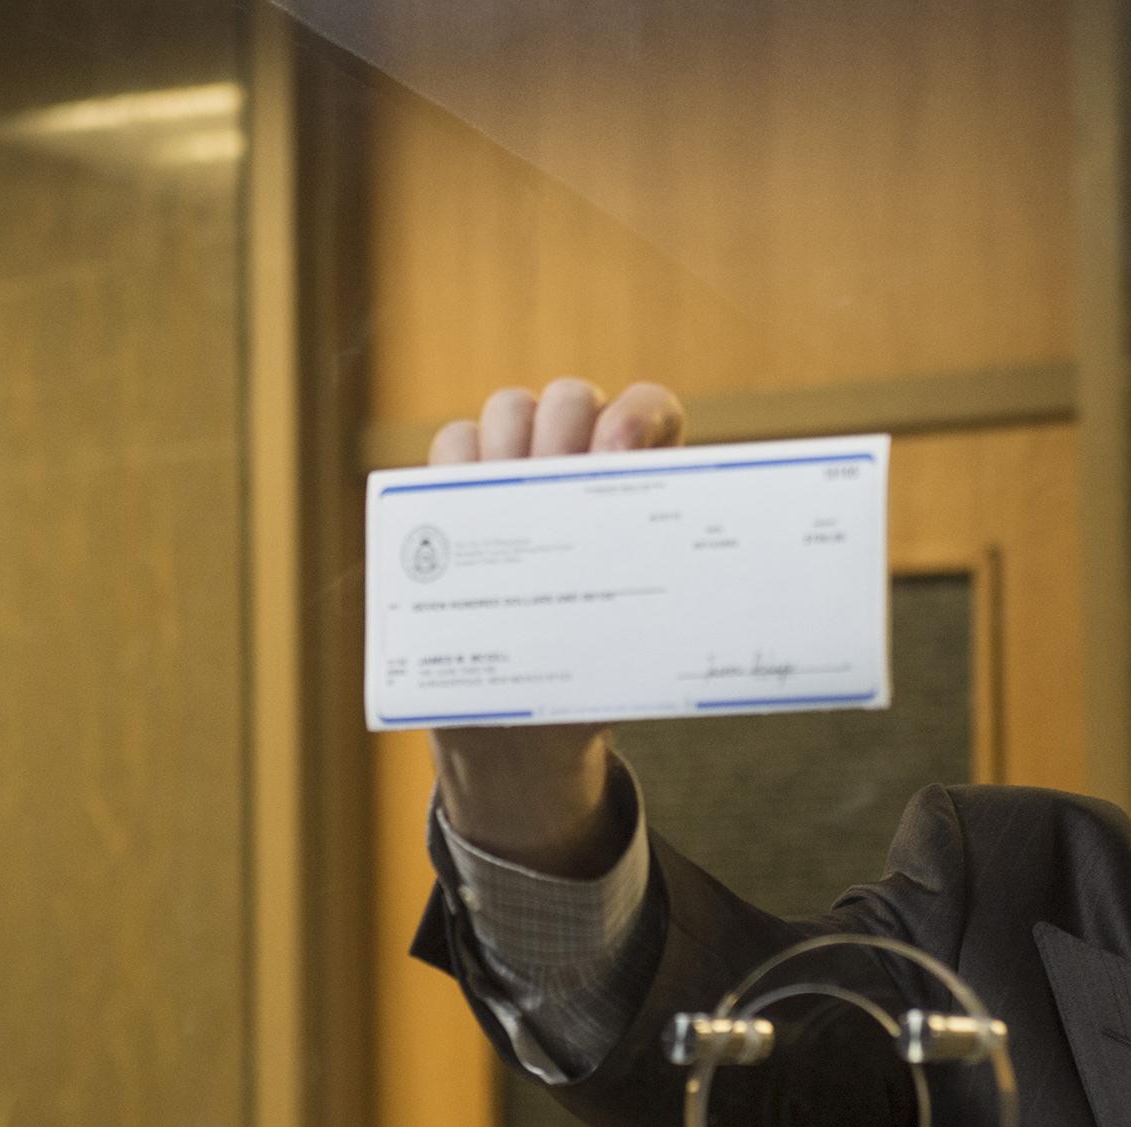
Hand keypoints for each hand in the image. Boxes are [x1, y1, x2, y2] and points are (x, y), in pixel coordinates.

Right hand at [425, 378, 685, 877]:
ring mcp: (519, 467)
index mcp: (639, 483)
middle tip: (554, 482)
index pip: (649, 410)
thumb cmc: (597, 673)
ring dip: (506, 443)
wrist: (528, 723)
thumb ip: (652, 609)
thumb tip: (677, 606)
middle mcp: (580, 459)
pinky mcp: (460, 490)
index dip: (637, 415)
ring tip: (506, 503)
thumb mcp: (635, 645)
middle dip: (561, 429)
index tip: (618, 456)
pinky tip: (463, 512)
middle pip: (570, 399)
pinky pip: (453, 444)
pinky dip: (455, 466)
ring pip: (509, 408)